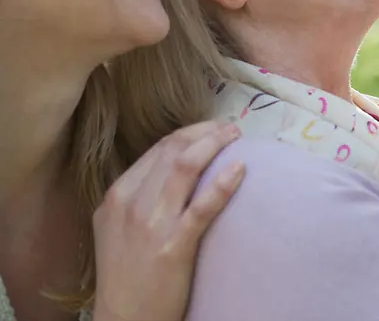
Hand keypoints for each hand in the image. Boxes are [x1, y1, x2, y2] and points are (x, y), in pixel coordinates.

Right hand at [92, 120, 244, 320]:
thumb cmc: (125, 274)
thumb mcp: (116, 227)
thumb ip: (139, 195)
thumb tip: (176, 165)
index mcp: (117, 195)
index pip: (158, 148)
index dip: (190, 132)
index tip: (211, 129)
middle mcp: (131, 202)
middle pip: (173, 149)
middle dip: (206, 132)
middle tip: (230, 128)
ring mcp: (151, 224)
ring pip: (186, 166)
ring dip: (215, 144)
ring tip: (236, 137)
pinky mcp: (172, 247)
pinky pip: (202, 206)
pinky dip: (223, 183)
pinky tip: (239, 170)